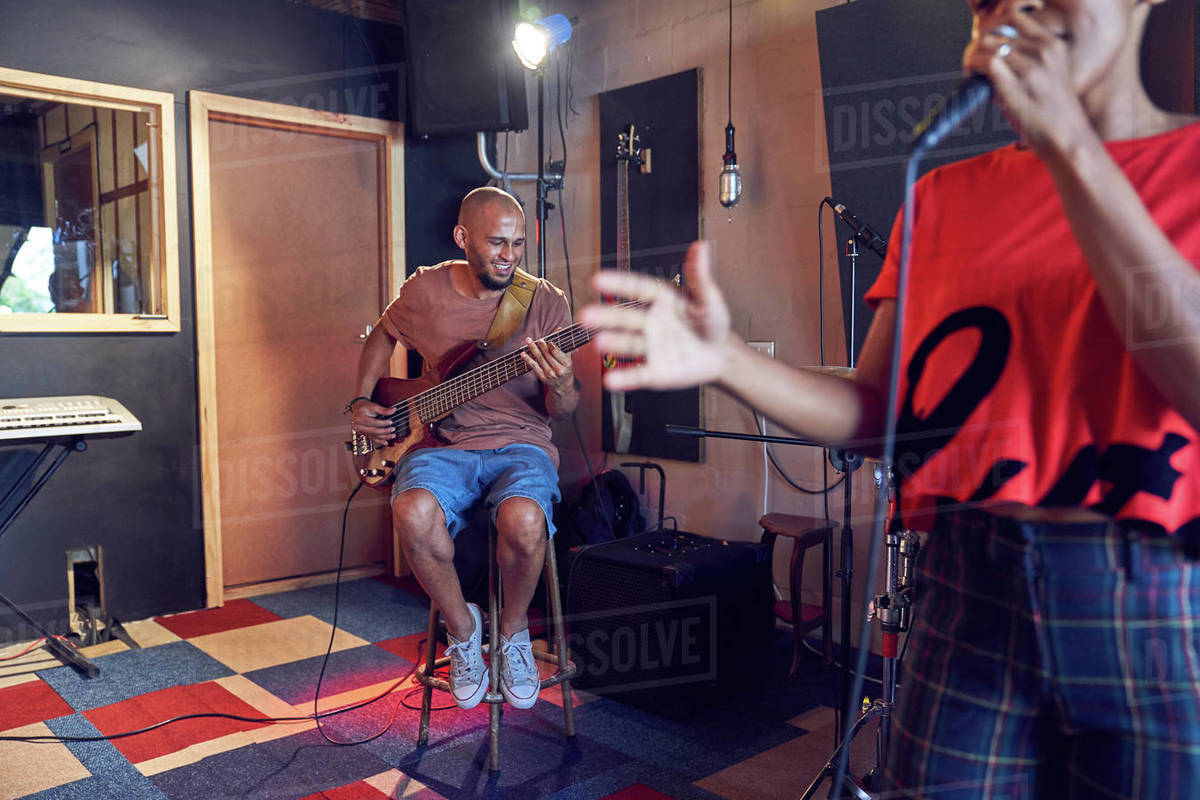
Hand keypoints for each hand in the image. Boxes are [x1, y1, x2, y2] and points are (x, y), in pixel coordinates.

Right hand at [350, 398, 395, 444]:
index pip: (373, 422)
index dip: (383, 423)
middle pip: (373, 431)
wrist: (358, 408)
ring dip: (384, 437)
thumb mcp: (374, 406)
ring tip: (393, 435)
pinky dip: (379, 441)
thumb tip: (394, 410)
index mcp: (360, 419)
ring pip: (374, 436)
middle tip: (393, 429)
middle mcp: (358, 426)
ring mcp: (360, 431)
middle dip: (385, 431)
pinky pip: (372, 438)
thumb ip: (383, 410)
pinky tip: (386, 442)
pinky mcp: (363, 434)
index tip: (391, 422)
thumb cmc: (365, 406)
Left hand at [522, 337, 574, 395]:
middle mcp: (558, 369)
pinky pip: (534, 367)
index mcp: (566, 364)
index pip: (558, 353)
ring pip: (540, 359)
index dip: (553, 347)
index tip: (549, 341)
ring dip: (533, 349)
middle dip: (542, 346)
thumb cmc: (565, 368)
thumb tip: (559, 328)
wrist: (563, 386)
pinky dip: (528, 360)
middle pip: (548, 355)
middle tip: (537, 339)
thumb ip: (562, 343)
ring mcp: (549, 374)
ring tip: (528, 341)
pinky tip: (523, 354)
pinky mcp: (542, 377)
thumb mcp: (568, 358)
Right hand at [580, 240, 731, 390]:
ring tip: (598, 343)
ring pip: (628, 344)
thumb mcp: (710, 299)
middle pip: (625, 318)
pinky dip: (625, 378)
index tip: (597, 279)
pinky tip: (611, 380)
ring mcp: (650, 347)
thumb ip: (700, 276)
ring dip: (613, 344)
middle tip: (586, 315)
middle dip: (606, 317)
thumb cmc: (712, 323)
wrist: (721, 356)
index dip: (618, 284)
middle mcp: (650, 323)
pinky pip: (638, 374)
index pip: (637, 289)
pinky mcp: (655, 371)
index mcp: (661, 301)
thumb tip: (700, 246)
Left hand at [962, 10, 1092, 157]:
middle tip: (973, 63)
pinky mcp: (1016, 85)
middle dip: (979, 45)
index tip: (986, 47)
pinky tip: (973, 79)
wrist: (1067, 139)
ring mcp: (1031, 67)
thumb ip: (1027, 60)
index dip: (994, 30)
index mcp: (1053, 44)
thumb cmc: (1053, 113)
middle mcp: (1044, 51)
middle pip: (995, 32)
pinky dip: (972, 68)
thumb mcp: (1050, 75)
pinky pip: (985, 63)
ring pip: (987, 46)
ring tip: (972, 72)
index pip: (1014, 18)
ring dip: (972, 57)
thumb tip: (993, 52)